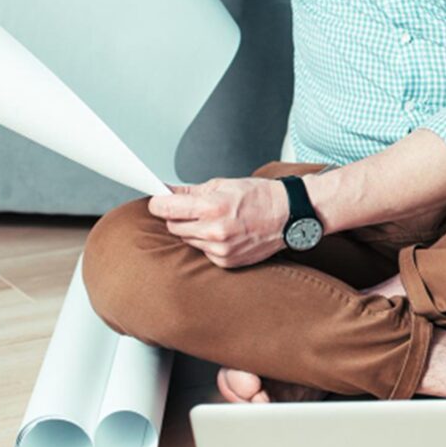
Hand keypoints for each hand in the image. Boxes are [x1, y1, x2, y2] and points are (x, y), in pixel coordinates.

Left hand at [147, 177, 288, 267]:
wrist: (288, 214)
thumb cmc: (260, 196)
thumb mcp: (224, 184)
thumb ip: (191, 191)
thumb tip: (167, 192)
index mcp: (212, 207)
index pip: (167, 209)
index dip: (158, 203)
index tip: (157, 201)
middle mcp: (214, 231)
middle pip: (173, 227)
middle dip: (178, 216)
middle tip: (192, 208)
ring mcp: (220, 250)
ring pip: (187, 240)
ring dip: (193, 230)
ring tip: (214, 219)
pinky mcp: (226, 262)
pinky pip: (202, 252)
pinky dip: (207, 243)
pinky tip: (223, 232)